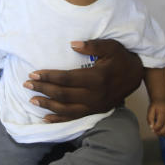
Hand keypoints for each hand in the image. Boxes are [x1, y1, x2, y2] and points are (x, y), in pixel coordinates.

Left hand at [24, 39, 143, 122]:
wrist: (136, 75)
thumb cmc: (121, 58)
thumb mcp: (111, 47)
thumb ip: (92, 45)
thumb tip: (72, 44)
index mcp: (96, 78)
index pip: (66, 78)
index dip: (49, 77)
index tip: (34, 73)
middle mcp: (94, 95)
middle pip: (63, 94)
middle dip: (43, 89)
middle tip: (27, 84)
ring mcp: (95, 106)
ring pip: (66, 109)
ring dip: (47, 105)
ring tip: (32, 100)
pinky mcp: (95, 111)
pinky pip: (74, 118)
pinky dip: (59, 119)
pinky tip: (46, 118)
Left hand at [147, 102, 164, 137]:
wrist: (163, 102)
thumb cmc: (156, 107)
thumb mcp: (150, 110)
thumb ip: (150, 119)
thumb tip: (152, 127)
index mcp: (164, 110)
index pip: (160, 123)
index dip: (156, 128)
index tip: (153, 129)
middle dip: (160, 132)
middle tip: (156, 133)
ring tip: (160, 133)